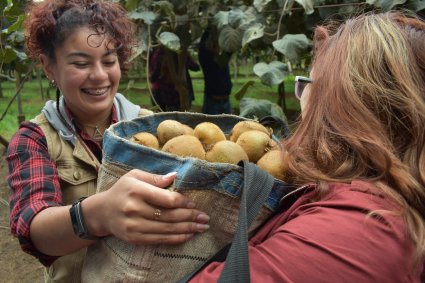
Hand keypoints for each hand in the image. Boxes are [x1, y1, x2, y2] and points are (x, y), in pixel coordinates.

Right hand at [87, 169, 209, 244]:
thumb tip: (175, 176)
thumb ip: (155, 177)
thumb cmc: (122, 190)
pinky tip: (188, 235)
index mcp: (136, 190)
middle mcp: (135, 209)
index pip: (166, 199)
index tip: (193, 203)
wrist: (102, 212)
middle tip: (205, 217)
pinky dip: (176, 238)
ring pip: (167, 229)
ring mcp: (134, 226)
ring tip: (202, 227)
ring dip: (187, 229)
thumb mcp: (134, 176)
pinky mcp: (134, 238)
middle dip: (190, 217)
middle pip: (169, 216)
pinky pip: (159, 240)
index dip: (183, 202)